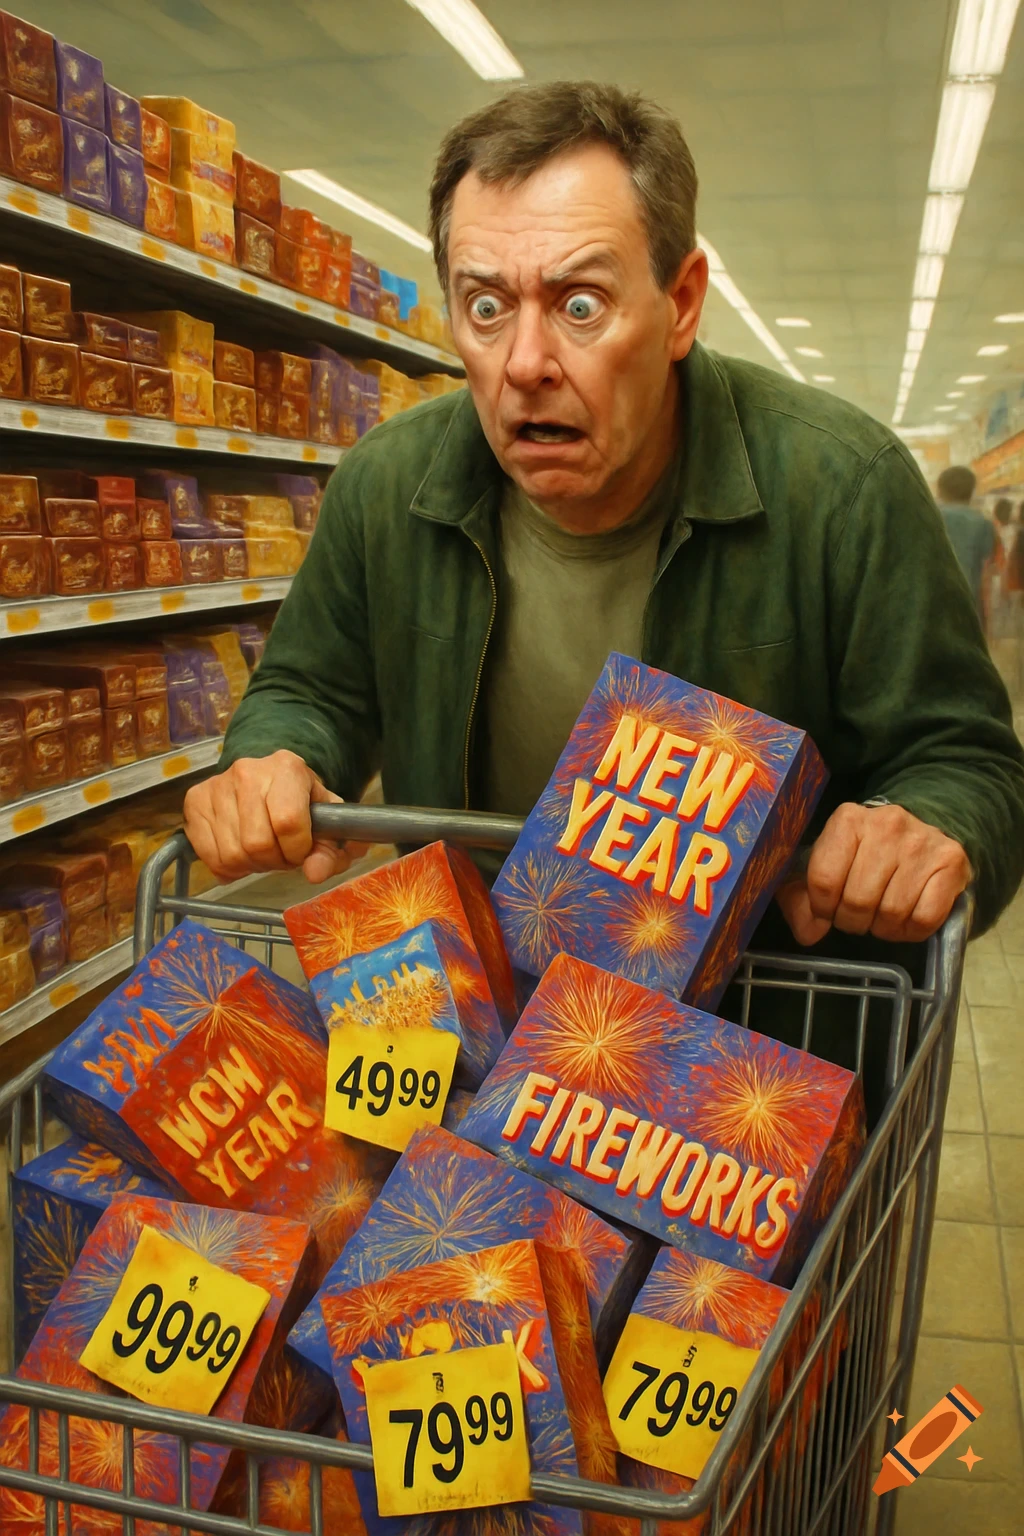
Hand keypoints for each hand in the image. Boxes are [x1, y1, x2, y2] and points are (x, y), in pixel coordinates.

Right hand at [184, 749, 363, 883]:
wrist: (268, 779)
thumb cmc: (300, 801)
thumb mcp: (326, 822)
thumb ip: (329, 850)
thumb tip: (315, 874)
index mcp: (287, 768)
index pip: (288, 822)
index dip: (297, 850)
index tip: (301, 852)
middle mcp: (248, 771)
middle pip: (257, 842)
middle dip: (274, 861)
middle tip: (281, 855)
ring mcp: (217, 785)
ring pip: (232, 854)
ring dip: (251, 866)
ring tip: (261, 853)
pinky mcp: (194, 801)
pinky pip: (209, 856)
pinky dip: (227, 867)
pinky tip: (240, 854)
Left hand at [776, 802, 970, 945]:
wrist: (919, 835)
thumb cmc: (863, 854)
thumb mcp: (824, 865)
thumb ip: (800, 897)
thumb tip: (809, 933)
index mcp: (848, 819)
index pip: (824, 879)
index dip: (822, 907)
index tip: (828, 909)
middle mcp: (887, 825)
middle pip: (858, 900)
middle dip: (852, 921)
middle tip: (857, 916)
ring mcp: (923, 842)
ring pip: (892, 913)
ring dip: (882, 928)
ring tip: (881, 916)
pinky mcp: (952, 862)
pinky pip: (925, 919)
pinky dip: (911, 931)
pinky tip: (906, 919)